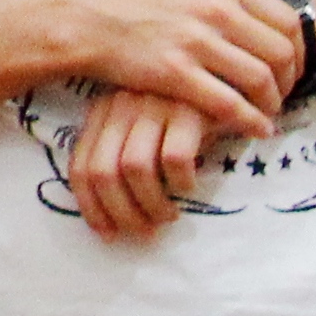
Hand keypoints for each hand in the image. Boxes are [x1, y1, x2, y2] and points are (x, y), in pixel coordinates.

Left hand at [66, 81, 223, 240]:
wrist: (234, 80)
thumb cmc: (187, 115)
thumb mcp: (146, 129)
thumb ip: (123, 153)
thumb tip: (113, 210)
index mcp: (104, 110)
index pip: (81, 166)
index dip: (92, 208)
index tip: (109, 235)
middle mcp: (122, 104)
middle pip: (103, 172)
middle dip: (122, 213)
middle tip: (144, 232)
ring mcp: (154, 104)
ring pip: (135, 169)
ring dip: (151, 204)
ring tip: (169, 215)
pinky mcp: (188, 108)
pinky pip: (175, 159)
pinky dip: (181, 183)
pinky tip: (190, 187)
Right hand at [68, 0, 305, 138]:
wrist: (89, 18)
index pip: (288, 20)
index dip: (296, 51)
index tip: (288, 67)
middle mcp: (218, 2)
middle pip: (282, 51)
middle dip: (290, 80)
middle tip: (281, 93)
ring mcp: (198, 37)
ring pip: (261, 79)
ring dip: (272, 103)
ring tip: (267, 112)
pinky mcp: (177, 71)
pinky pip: (230, 103)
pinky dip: (250, 121)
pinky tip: (256, 129)